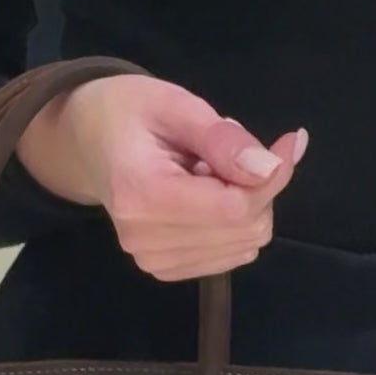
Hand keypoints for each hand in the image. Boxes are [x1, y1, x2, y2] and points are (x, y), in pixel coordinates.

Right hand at [17, 74, 307, 283]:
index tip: (289, 142)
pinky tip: (203, 195)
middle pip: (244, 228)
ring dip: (243, 204)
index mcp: (141, 195)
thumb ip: (222, 138)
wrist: (87, 139)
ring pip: (243, 243)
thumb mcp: (174, 105)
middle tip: (224, 150)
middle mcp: (144, 239)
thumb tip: (269, 168)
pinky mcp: (163, 269)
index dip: (272, 177)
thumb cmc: (129, 112)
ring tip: (206, 171)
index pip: (235, 207)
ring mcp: (151, 260)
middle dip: (255, 186)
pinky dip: (231, 223)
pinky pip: (229, 254)